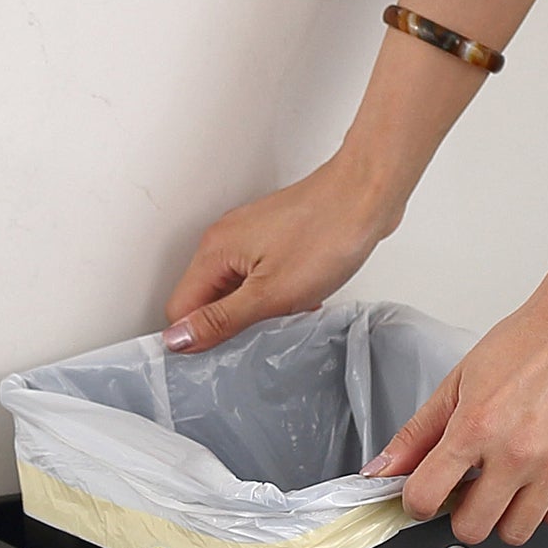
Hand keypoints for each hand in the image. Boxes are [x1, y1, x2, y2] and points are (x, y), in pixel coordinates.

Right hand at [164, 159, 399, 351]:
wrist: (368, 195)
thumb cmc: (327, 233)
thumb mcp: (271, 294)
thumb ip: (222, 320)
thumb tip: (178, 339)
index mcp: (214, 251)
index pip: (180, 309)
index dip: (198, 337)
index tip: (225, 351)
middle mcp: (225, 240)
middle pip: (206, 300)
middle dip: (231, 324)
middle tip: (264, 332)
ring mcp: (250, 238)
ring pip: (235, 291)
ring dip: (256, 310)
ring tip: (287, 311)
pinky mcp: (274, 239)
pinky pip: (259, 279)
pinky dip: (275, 295)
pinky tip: (300, 298)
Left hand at [366, 289, 547, 545]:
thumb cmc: (527, 346)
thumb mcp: (459, 382)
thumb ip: (418, 432)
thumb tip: (384, 468)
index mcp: (476, 426)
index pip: (426, 498)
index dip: (419, 502)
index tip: (427, 495)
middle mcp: (517, 452)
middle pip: (472, 529)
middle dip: (465, 514)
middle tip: (474, 487)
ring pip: (516, 533)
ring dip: (506, 514)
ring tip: (510, 478)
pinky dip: (546, 504)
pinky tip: (542, 472)